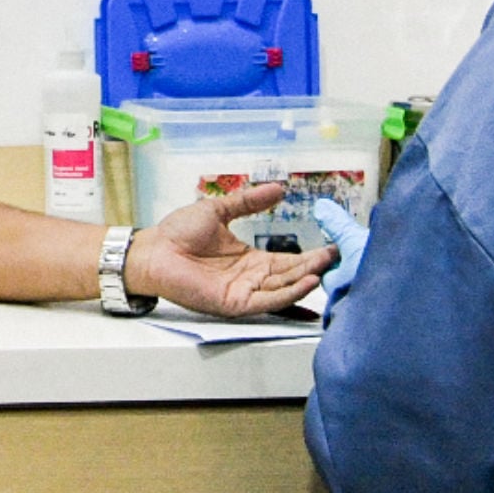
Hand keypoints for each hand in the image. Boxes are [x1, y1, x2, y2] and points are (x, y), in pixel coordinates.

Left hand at [129, 182, 336, 320]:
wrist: (152, 249)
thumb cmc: (178, 232)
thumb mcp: (220, 210)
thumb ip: (250, 202)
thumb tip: (279, 188)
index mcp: (251, 260)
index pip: (289, 261)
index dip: (311, 255)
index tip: (334, 245)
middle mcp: (252, 279)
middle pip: (292, 275)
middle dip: (316, 267)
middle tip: (341, 256)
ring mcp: (244, 293)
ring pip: (284, 288)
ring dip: (307, 279)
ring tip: (328, 267)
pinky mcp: (234, 304)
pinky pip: (267, 301)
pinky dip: (288, 293)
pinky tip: (306, 282)